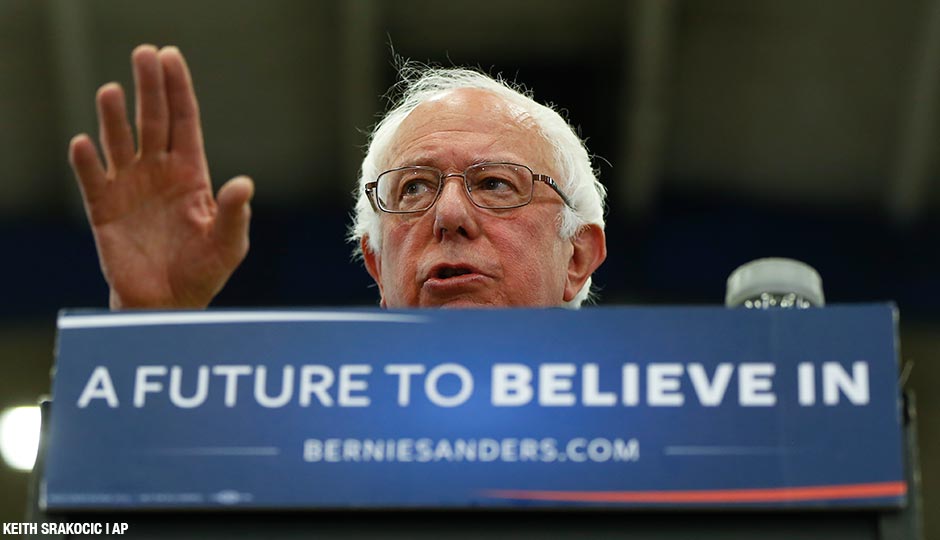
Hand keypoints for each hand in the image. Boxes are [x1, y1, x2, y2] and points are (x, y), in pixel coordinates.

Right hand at [69, 45, 252, 308]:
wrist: (168, 304)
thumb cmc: (203, 273)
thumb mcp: (228, 245)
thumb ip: (234, 214)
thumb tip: (244, 183)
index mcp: (191, 175)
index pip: (184, 122)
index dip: (178, 90)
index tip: (170, 57)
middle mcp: (159, 173)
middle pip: (153, 120)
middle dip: (149, 87)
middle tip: (143, 53)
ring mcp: (129, 188)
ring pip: (120, 142)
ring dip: (113, 117)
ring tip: (111, 91)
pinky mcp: (103, 209)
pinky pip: (92, 179)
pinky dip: (86, 162)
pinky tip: (84, 144)